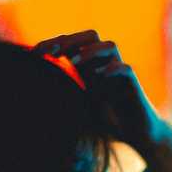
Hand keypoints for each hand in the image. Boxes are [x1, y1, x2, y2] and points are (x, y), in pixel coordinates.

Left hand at [32, 30, 171, 156]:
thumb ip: (61, 104)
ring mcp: (118, 74)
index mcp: (88, 69)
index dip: (53, 43)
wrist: (137, 136)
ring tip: (73, 61)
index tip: (35, 53)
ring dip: (90, 51)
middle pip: (91, 36)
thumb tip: (34, 107)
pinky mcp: (133, 86)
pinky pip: (126, 69)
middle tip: (54, 51)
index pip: (71, 44)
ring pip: (110, 46)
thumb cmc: (107, 125)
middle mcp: (104, 66)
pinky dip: (113, 69)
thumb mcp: (78, 112)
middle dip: (71, 39)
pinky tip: (100, 77)